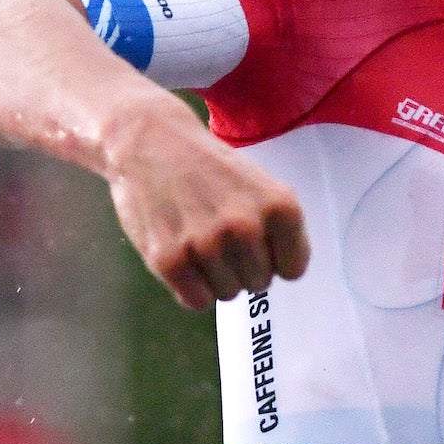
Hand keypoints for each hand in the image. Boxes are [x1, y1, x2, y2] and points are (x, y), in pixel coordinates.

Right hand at [100, 93, 309, 306]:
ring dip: (215, 276)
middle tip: (220, 235)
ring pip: (228, 294)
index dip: (274, 258)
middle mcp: (246, 227)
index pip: (294, 269)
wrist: (150, 141)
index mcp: (280, 207)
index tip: (257, 242)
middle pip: (259, 283)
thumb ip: (279, 228)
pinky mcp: (169, 259)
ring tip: (198, 239)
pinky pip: (196, 301)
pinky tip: (182, 254)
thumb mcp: (261, 185)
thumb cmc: (210, 167)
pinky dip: (190, 287)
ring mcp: (206, 244)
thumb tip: (286, 272)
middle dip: (242, 266)